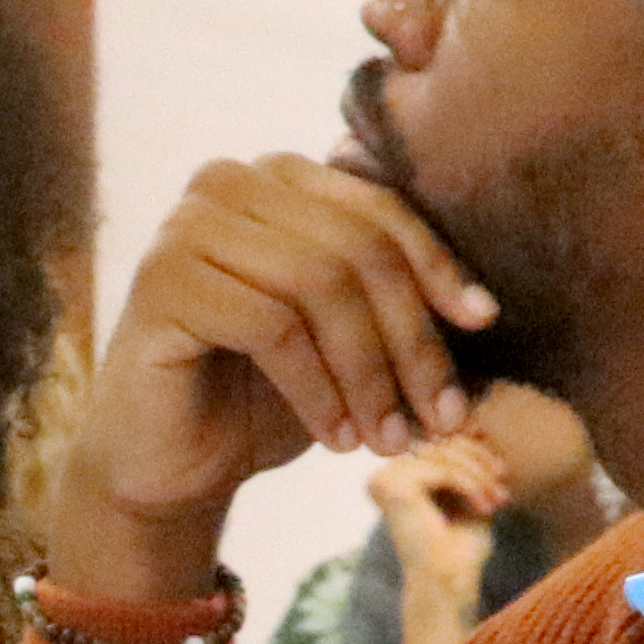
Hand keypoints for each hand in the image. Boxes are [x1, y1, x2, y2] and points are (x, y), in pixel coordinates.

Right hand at [44, 156, 489, 598]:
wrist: (166, 465)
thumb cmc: (262, 397)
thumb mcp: (346, 342)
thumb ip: (398, 305)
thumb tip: (482, 309)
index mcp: (277, 178)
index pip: (379, 208)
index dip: (438, 266)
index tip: (481, 325)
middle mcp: (226, 183)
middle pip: (356, 245)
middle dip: (410, 338)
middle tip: (440, 416)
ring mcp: (185, 228)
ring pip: (319, 283)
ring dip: (368, 373)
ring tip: (389, 439)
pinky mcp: (161, 283)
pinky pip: (272, 326)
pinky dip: (318, 389)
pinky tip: (336, 438)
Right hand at [370, 432, 514, 613]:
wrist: (449, 582)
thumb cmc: (460, 549)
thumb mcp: (468, 494)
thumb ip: (466, 463)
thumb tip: (475, 425)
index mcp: (398, 477)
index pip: (438, 442)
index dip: (474, 452)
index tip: (500, 474)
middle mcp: (385, 475)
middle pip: (442, 443)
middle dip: (479, 465)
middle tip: (502, 492)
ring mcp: (384, 478)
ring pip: (445, 453)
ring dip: (478, 477)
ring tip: (496, 501)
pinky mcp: (393, 486)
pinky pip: (442, 469)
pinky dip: (470, 485)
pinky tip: (484, 507)